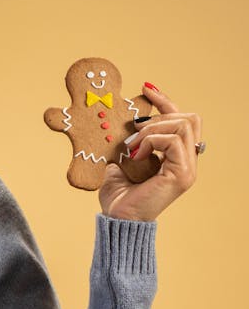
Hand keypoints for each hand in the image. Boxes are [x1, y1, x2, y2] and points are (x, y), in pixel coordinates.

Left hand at [99, 84, 202, 220]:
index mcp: (176, 158)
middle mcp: (187, 162)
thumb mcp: (122, 162)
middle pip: (191, 118)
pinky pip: (172, 140)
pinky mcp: (182, 174)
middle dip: (161, 115)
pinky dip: (151, 141)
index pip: (182, 121)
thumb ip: (130, 144)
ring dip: (153, 129)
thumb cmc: (118, 197)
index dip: (165, 101)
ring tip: (133, 145)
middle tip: (136, 127)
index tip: (146, 88)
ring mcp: (188, 169)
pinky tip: (136, 155)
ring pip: (183, 125)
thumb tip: (124, 122)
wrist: (117, 220)